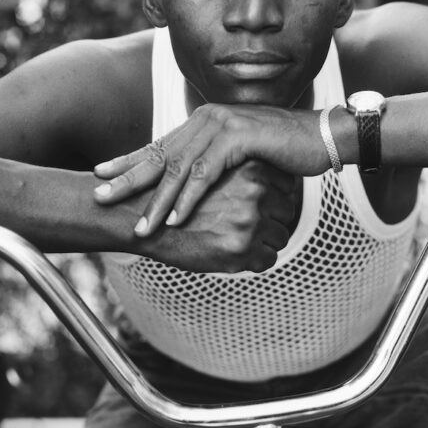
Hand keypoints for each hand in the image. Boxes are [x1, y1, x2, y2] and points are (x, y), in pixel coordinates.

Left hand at [93, 103, 327, 235]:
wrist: (321, 137)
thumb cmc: (283, 150)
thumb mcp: (240, 156)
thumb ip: (214, 163)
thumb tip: (191, 182)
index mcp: (202, 122)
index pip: (159, 144)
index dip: (128, 160)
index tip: (100, 174)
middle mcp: (206, 119)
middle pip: (159, 154)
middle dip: (127, 178)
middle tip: (99, 197)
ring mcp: (221, 126)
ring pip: (178, 168)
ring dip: (157, 202)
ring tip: (139, 227)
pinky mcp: (238, 138)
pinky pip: (205, 174)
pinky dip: (187, 199)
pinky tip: (174, 219)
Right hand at [135, 160, 299, 272]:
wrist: (139, 216)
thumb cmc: (175, 193)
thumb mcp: (211, 168)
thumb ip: (241, 171)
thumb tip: (272, 180)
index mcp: (251, 168)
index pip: (287, 185)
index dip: (275, 196)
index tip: (262, 203)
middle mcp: (255, 191)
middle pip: (288, 209)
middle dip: (273, 219)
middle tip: (252, 224)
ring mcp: (250, 219)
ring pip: (281, 235)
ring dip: (266, 240)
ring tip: (241, 239)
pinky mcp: (241, 247)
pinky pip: (268, 259)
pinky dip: (255, 260)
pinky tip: (235, 254)